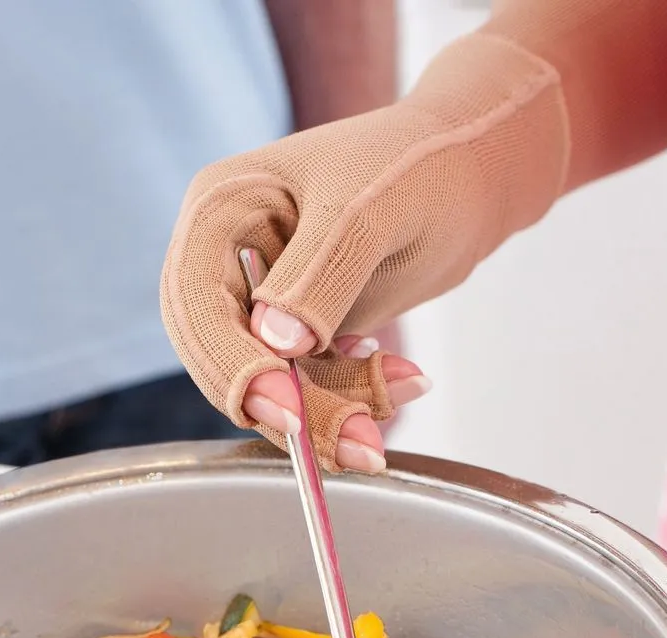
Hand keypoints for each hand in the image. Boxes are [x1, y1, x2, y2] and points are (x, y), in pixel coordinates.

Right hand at [161, 31, 566, 471]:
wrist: (471, 177)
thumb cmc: (418, 165)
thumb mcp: (367, 213)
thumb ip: (319, 278)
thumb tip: (274, 342)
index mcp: (220, 209)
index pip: (196, 306)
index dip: (234, 366)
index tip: (288, 411)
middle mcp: (227, 258)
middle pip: (227, 359)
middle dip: (294, 407)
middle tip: (358, 443)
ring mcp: (262, 301)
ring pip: (271, 387)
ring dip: (335, 411)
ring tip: (401, 393)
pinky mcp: (299, 335)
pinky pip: (309, 389)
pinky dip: (354, 398)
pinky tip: (402, 378)